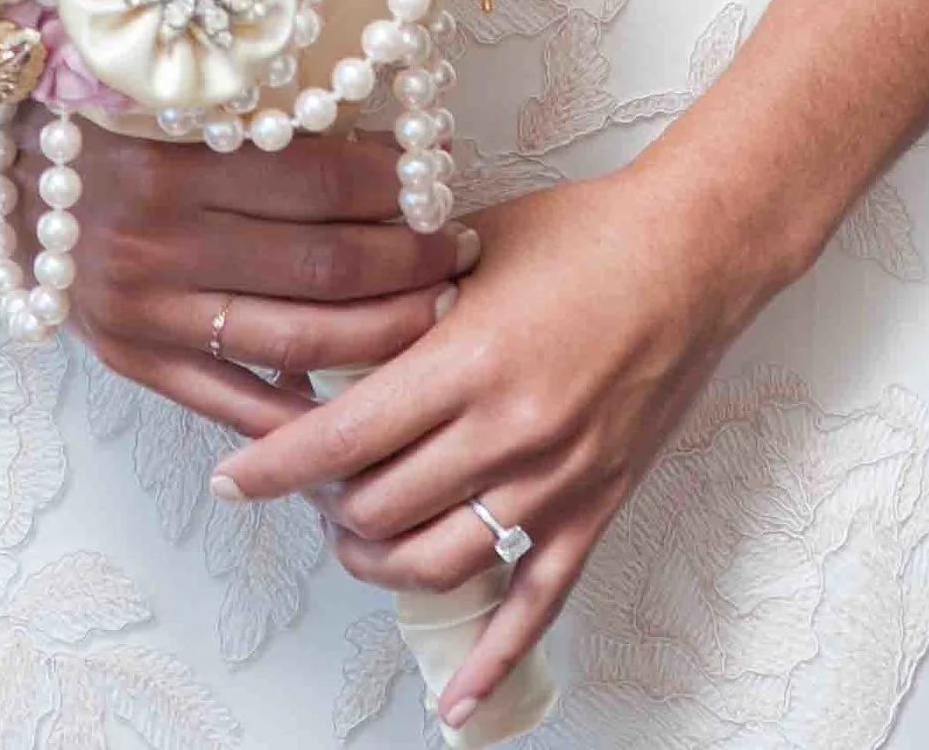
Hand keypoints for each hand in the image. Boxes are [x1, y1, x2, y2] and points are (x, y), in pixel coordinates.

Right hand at [0, 85, 476, 446]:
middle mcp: (160, 239)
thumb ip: (262, 111)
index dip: (399, 178)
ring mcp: (145, 308)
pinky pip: (232, 397)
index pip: (324, 176)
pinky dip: (299, 410)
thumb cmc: (99, 101)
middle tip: (462, 249)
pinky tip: (357, 401)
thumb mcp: (173, 85)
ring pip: (299, 337)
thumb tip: (384, 142)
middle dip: (412, 261)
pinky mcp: (130, 356)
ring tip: (436, 311)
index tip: (443, 172)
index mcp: (178, 156)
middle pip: (326, 263)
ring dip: (384, 330)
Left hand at [212, 159, 757, 728]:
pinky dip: (493, 659)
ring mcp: (554, 478)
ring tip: (355, 538)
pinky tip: (455, 699)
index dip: (276, 466)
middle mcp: (506, 430)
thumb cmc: (587, 230)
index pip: (344, 437)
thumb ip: (403, 291)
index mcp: (469, 358)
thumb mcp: (474, 244)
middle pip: (380, 507)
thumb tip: (332, 326)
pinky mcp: (595, 505)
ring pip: (437, 563)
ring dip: (379, 564)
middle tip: (308, 485)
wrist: (694, 248)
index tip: (234, 481)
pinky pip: (537, 602)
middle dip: (325, 506)